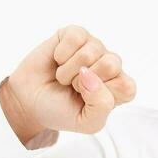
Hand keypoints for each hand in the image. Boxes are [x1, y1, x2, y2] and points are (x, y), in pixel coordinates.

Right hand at [0, 25, 136, 145]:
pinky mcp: (76, 34)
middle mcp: (110, 64)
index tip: (87, 101)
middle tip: (74, 87)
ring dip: (68, 71)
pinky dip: (61, 54)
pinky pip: (75, 38)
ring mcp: (94, 47)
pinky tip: (58, 61)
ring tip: (64, 77)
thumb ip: (101, 105)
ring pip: (90, 52)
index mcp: (119, 88)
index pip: (127, 87)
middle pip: (111, 64)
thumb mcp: (87, 122)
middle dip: (84, 82)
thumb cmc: (61, 111)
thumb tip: (90, 75)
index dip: (102, 95)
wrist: (30, 102)